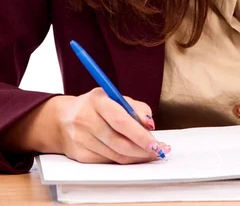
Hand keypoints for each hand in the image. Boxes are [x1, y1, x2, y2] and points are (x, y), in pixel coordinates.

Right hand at [55, 89, 170, 163]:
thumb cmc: (95, 106)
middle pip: (119, 142)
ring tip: (149, 153)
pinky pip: (107, 161)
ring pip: (115, 155)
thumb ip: (135, 108)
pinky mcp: (80, 155)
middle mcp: (86, 119)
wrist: (62, 119)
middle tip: (157, 151)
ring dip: (136, 157)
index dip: (140, 134)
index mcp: (97, 100)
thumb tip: (150, 125)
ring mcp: (81, 139)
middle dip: (142, 150)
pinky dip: (123, 160)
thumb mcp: (114, 97)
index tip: (155, 142)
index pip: (121, 120)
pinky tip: (132, 155)